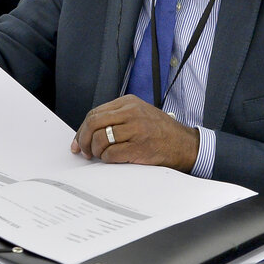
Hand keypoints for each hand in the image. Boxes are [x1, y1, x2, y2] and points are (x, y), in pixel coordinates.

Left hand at [70, 95, 200, 171]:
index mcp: (128, 103)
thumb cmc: (160, 132)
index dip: (82, 129)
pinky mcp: (139, 147)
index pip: (95, 113)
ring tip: (99, 156)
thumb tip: (87, 132)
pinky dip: (107, 159)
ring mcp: (136, 129)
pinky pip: (111, 154)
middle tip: (83, 151)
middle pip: (93, 123)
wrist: (185, 145)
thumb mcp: (139, 114)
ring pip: (100, 138)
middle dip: (83, 139)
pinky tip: (112, 160)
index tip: (77, 141)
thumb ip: (116, 118)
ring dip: (95, 151)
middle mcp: (131, 113)